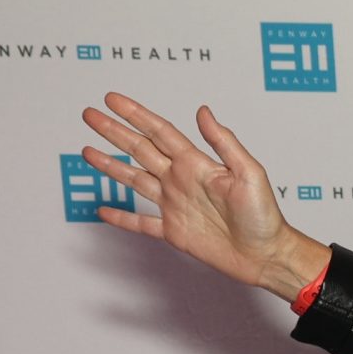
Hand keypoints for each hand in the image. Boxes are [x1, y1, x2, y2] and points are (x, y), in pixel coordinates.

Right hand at [78, 94, 327, 301]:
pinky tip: (103, 210)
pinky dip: (122, 217)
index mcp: (196, 164)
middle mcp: (181, 180)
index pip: (159, 132)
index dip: (135, 114)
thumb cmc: (264, 215)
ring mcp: (174, 205)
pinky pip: (141, 223)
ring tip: (87, 151)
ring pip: (134, 180)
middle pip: (140, 149)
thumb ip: (224, 143)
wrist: (265, 255)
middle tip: (89, 114)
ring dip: (110, 166)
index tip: (112, 99)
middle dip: (114, 132)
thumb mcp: (249, 173)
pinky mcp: (173, 231)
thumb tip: (203, 111)